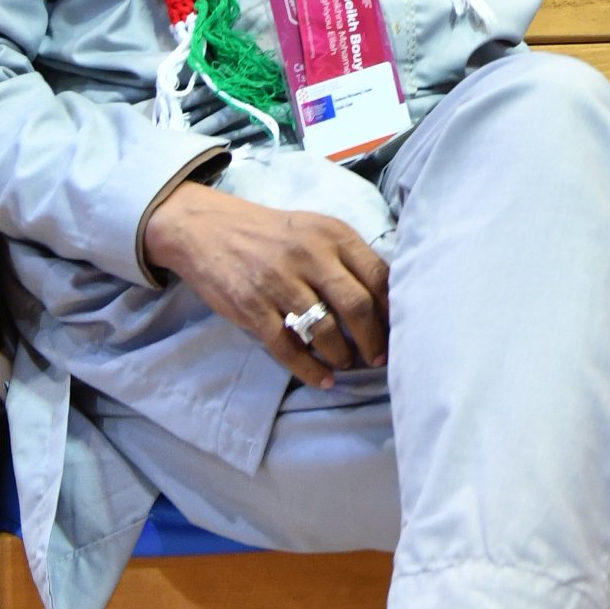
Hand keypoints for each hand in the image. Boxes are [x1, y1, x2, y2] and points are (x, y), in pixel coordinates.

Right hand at [140, 178, 390, 388]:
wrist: (208, 228)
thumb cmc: (272, 233)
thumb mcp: (316, 229)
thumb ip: (348, 257)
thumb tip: (386, 298)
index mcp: (333, 235)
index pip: (379, 275)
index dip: (394, 309)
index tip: (401, 330)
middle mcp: (310, 256)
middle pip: (357, 306)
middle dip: (374, 340)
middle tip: (378, 358)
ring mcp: (279, 283)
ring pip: (325, 330)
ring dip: (342, 355)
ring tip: (347, 364)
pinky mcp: (252, 307)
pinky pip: (288, 347)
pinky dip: (309, 370)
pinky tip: (323, 380)